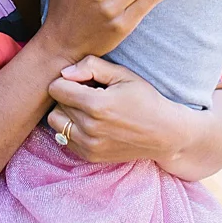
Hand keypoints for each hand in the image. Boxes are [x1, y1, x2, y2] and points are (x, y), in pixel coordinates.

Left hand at [46, 55, 192, 166]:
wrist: (165, 134)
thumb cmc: (145, 99)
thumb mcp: (123, 74)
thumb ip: (91, 66)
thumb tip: (65, 73)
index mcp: (97, 105)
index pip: (56, 88)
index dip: (67, 81)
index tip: (83, 82)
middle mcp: (90, 128)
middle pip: (56, 105)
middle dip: (67, 96)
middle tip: (88, 95)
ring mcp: (90, 145)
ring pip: (55, 123)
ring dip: (65, 114)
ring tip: (85, 109)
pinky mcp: (91, 156)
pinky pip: (64, 139)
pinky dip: (71, 129)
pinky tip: (89, 124)